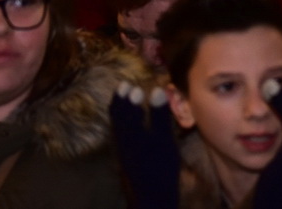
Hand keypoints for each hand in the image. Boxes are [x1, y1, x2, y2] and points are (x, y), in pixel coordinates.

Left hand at [109, 82, 179, 208]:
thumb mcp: (164, 139)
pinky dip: (122, 127)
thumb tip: (157, 89)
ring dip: (120, 114)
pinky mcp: (127, 163)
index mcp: (130, 133)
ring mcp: (123, 154)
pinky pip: (120, 138)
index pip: (125, 110)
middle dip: (121, 103)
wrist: (152, 199)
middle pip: (117, 118)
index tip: (130, 84)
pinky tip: (129, 130)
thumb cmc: (160, 168)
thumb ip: (159, 115)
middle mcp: (122, 141)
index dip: (127, 97)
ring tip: (123, 104)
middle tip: (123, 88)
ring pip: (117, 129)